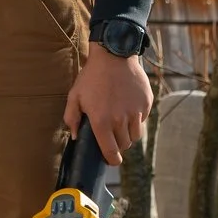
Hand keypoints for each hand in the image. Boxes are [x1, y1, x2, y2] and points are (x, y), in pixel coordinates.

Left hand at [64, 47, 150, 165]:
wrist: (114, 56)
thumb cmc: (91, 77)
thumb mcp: (74, 96)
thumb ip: (72, 118)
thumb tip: (76, 136)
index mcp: (102, 121)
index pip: (111, 151)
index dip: (112, 160)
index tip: (111, 161)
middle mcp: (120, 120)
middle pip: (124, 145)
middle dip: (118, 144)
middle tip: (111, 135)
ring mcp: (135, 113)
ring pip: (135, 135)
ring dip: (128, 134)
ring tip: (119, 122)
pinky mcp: (146, 104)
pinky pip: (142, 120)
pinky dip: (136, 119)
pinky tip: (127, 107)